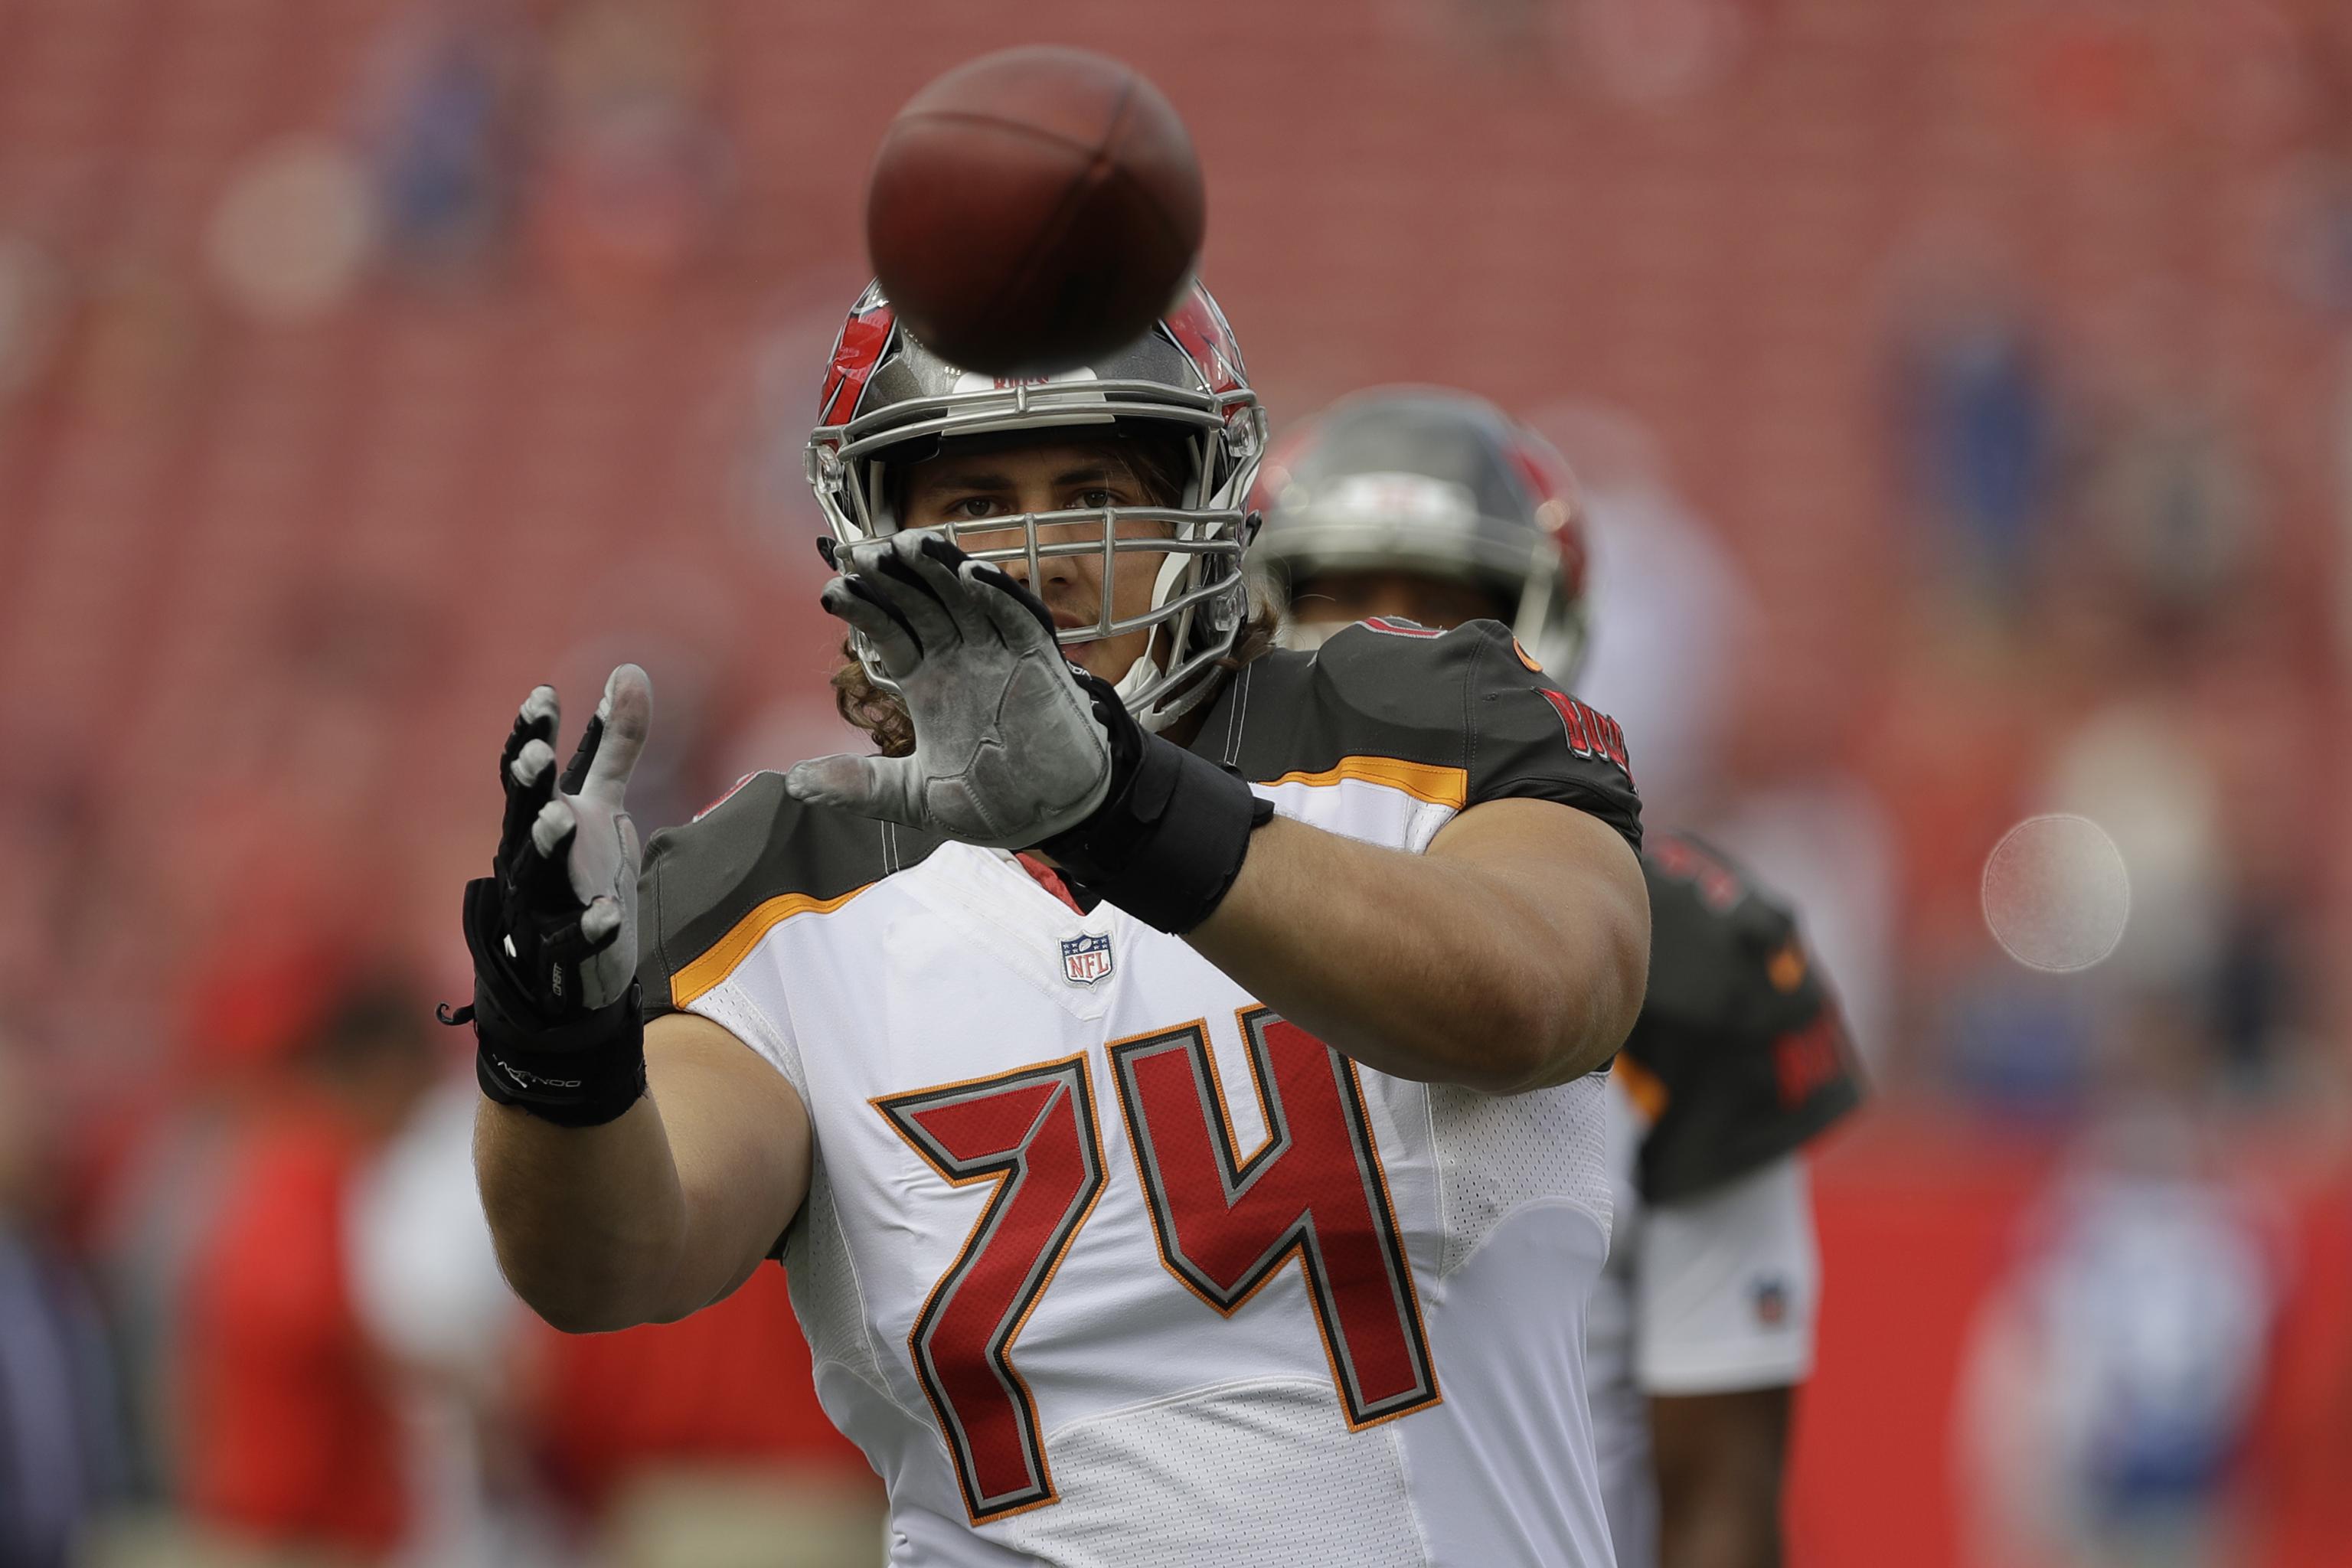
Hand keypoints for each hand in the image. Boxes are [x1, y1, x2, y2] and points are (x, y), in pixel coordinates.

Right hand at [480, 665, 651, 1016]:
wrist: (570, 969)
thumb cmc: (580, 872)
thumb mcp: (602, 804)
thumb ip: (615, 744)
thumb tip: (628, 669)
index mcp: (535, 820)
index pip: (525, 775)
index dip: (530, 736)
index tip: (543, 696)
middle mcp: (527, 861)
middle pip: (521, 818)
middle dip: (527, 786)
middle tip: (536, 754)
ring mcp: (540, 908)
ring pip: (536, 877)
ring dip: (546, 845)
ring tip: (562, 816)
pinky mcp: (562, 955)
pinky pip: (570, 942)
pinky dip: (587, 928)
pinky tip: (608, 913)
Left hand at [785, 531, 1112, 848]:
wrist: (1050, 819)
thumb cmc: (990, 804)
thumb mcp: (912, 796)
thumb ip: (857, 786)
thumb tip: (794, 783)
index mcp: (928, 681)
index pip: (889, 629)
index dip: (863, 607)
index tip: (831, 591)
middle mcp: (960, 658)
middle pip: (922, 601)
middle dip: (894, 576)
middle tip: (863, 553)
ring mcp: (999, 654)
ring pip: (966, 597)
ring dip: (940, 568)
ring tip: (910, 544)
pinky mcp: (1038, 661)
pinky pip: (1018, 618)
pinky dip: (997, 594)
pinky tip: (970, 574)